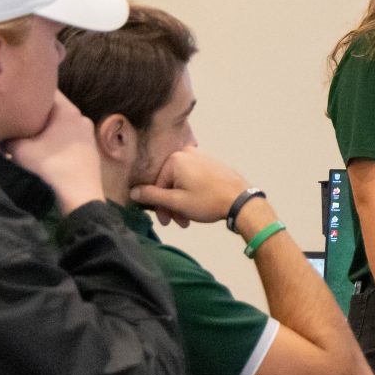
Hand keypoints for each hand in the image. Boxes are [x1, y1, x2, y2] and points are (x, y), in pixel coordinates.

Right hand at [5, 93, 107, 211]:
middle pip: (52, 109)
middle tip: (13, 117)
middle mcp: (81, 118)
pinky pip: (66, 138)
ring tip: (24, 136)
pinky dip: (53, 141)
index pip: (45, 90)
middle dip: (33, 114)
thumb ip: (6, 134)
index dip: (26, 92)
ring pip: (59, 125)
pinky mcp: (89, 151)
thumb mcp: (20, 149)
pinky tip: (41, 150)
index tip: (11, 96)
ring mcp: (87, 135)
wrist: (80, 200)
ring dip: (42, 130)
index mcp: (68, 110)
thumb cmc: (51, 168)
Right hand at [132, 148, 251, 228]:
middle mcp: (186, 153)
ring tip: (189, 218)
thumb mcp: (177, 202)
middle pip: (169, 183)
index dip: (159, 206)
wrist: (241, 200)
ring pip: (181, 182)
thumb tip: (133, 191)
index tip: (166, 221)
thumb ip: (152, 196)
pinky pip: (193, 178)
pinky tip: (196, 207)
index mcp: (175, 159)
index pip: (157, 185)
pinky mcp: (210, 163)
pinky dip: (191, 193)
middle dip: (172, 205)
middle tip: (179, 222)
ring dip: (181, 202)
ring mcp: (200, 156)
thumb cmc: (209, 201)